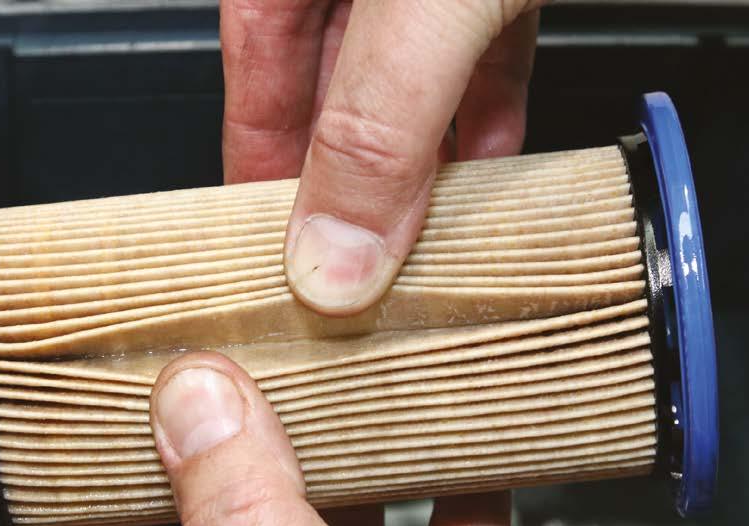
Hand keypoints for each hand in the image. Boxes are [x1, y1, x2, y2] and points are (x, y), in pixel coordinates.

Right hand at [222, 0, 542, 315]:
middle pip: (329, 92)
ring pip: (406, 83)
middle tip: (353, 275)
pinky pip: (478, 55)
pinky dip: (485, 115)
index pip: (255, 77)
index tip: (273, 261)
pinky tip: (493, 166)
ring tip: (423, 243)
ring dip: (419, 166)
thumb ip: (380, 120)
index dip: (258, 174)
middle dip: (346, 186)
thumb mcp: (432, 4)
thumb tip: (333, 249)